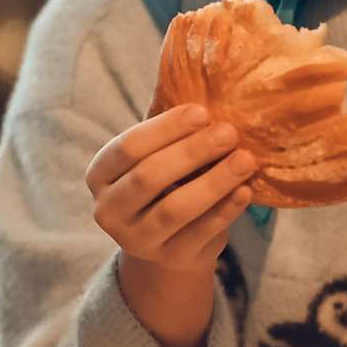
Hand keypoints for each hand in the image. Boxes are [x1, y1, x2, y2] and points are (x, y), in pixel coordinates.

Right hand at [85, 104, 252, 346]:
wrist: (167, 242)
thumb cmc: (165, 185)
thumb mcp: (154, 158)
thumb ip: (168, 134)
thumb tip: (208, 86)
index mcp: (100, 175)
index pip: (127, 148)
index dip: (165, 129)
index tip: (202, 111)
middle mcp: (109, 210)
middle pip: (149, 177)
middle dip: (191, 152)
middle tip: (229, 132)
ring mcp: (136, 239)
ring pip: (175, 209)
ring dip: (213, 182)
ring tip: (245, 160)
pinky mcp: (169, 259)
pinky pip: (200, 233)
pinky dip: (225, 210)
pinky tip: (246, 191)